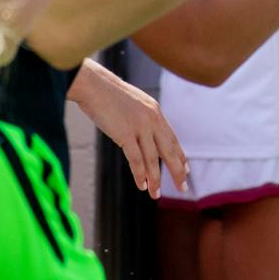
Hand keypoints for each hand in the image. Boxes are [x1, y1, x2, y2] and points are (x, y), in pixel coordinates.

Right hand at [69, 60, 189, 195]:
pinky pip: (136, 159)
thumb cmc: (108, 94)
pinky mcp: (125, 134)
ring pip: (153, 160)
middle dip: (177, 172)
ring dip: (155, 179)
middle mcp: (153, 120)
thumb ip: (142, 118)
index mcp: (156, 112)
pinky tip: (142, 185)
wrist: (93, 85)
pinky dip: (140, 174)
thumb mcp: (133, 104)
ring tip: (156, 194)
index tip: (186, 170)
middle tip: (183, 188)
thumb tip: (145, 135)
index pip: (172, 139)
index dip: (180, 156)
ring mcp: (140, 127)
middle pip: (169, 152)